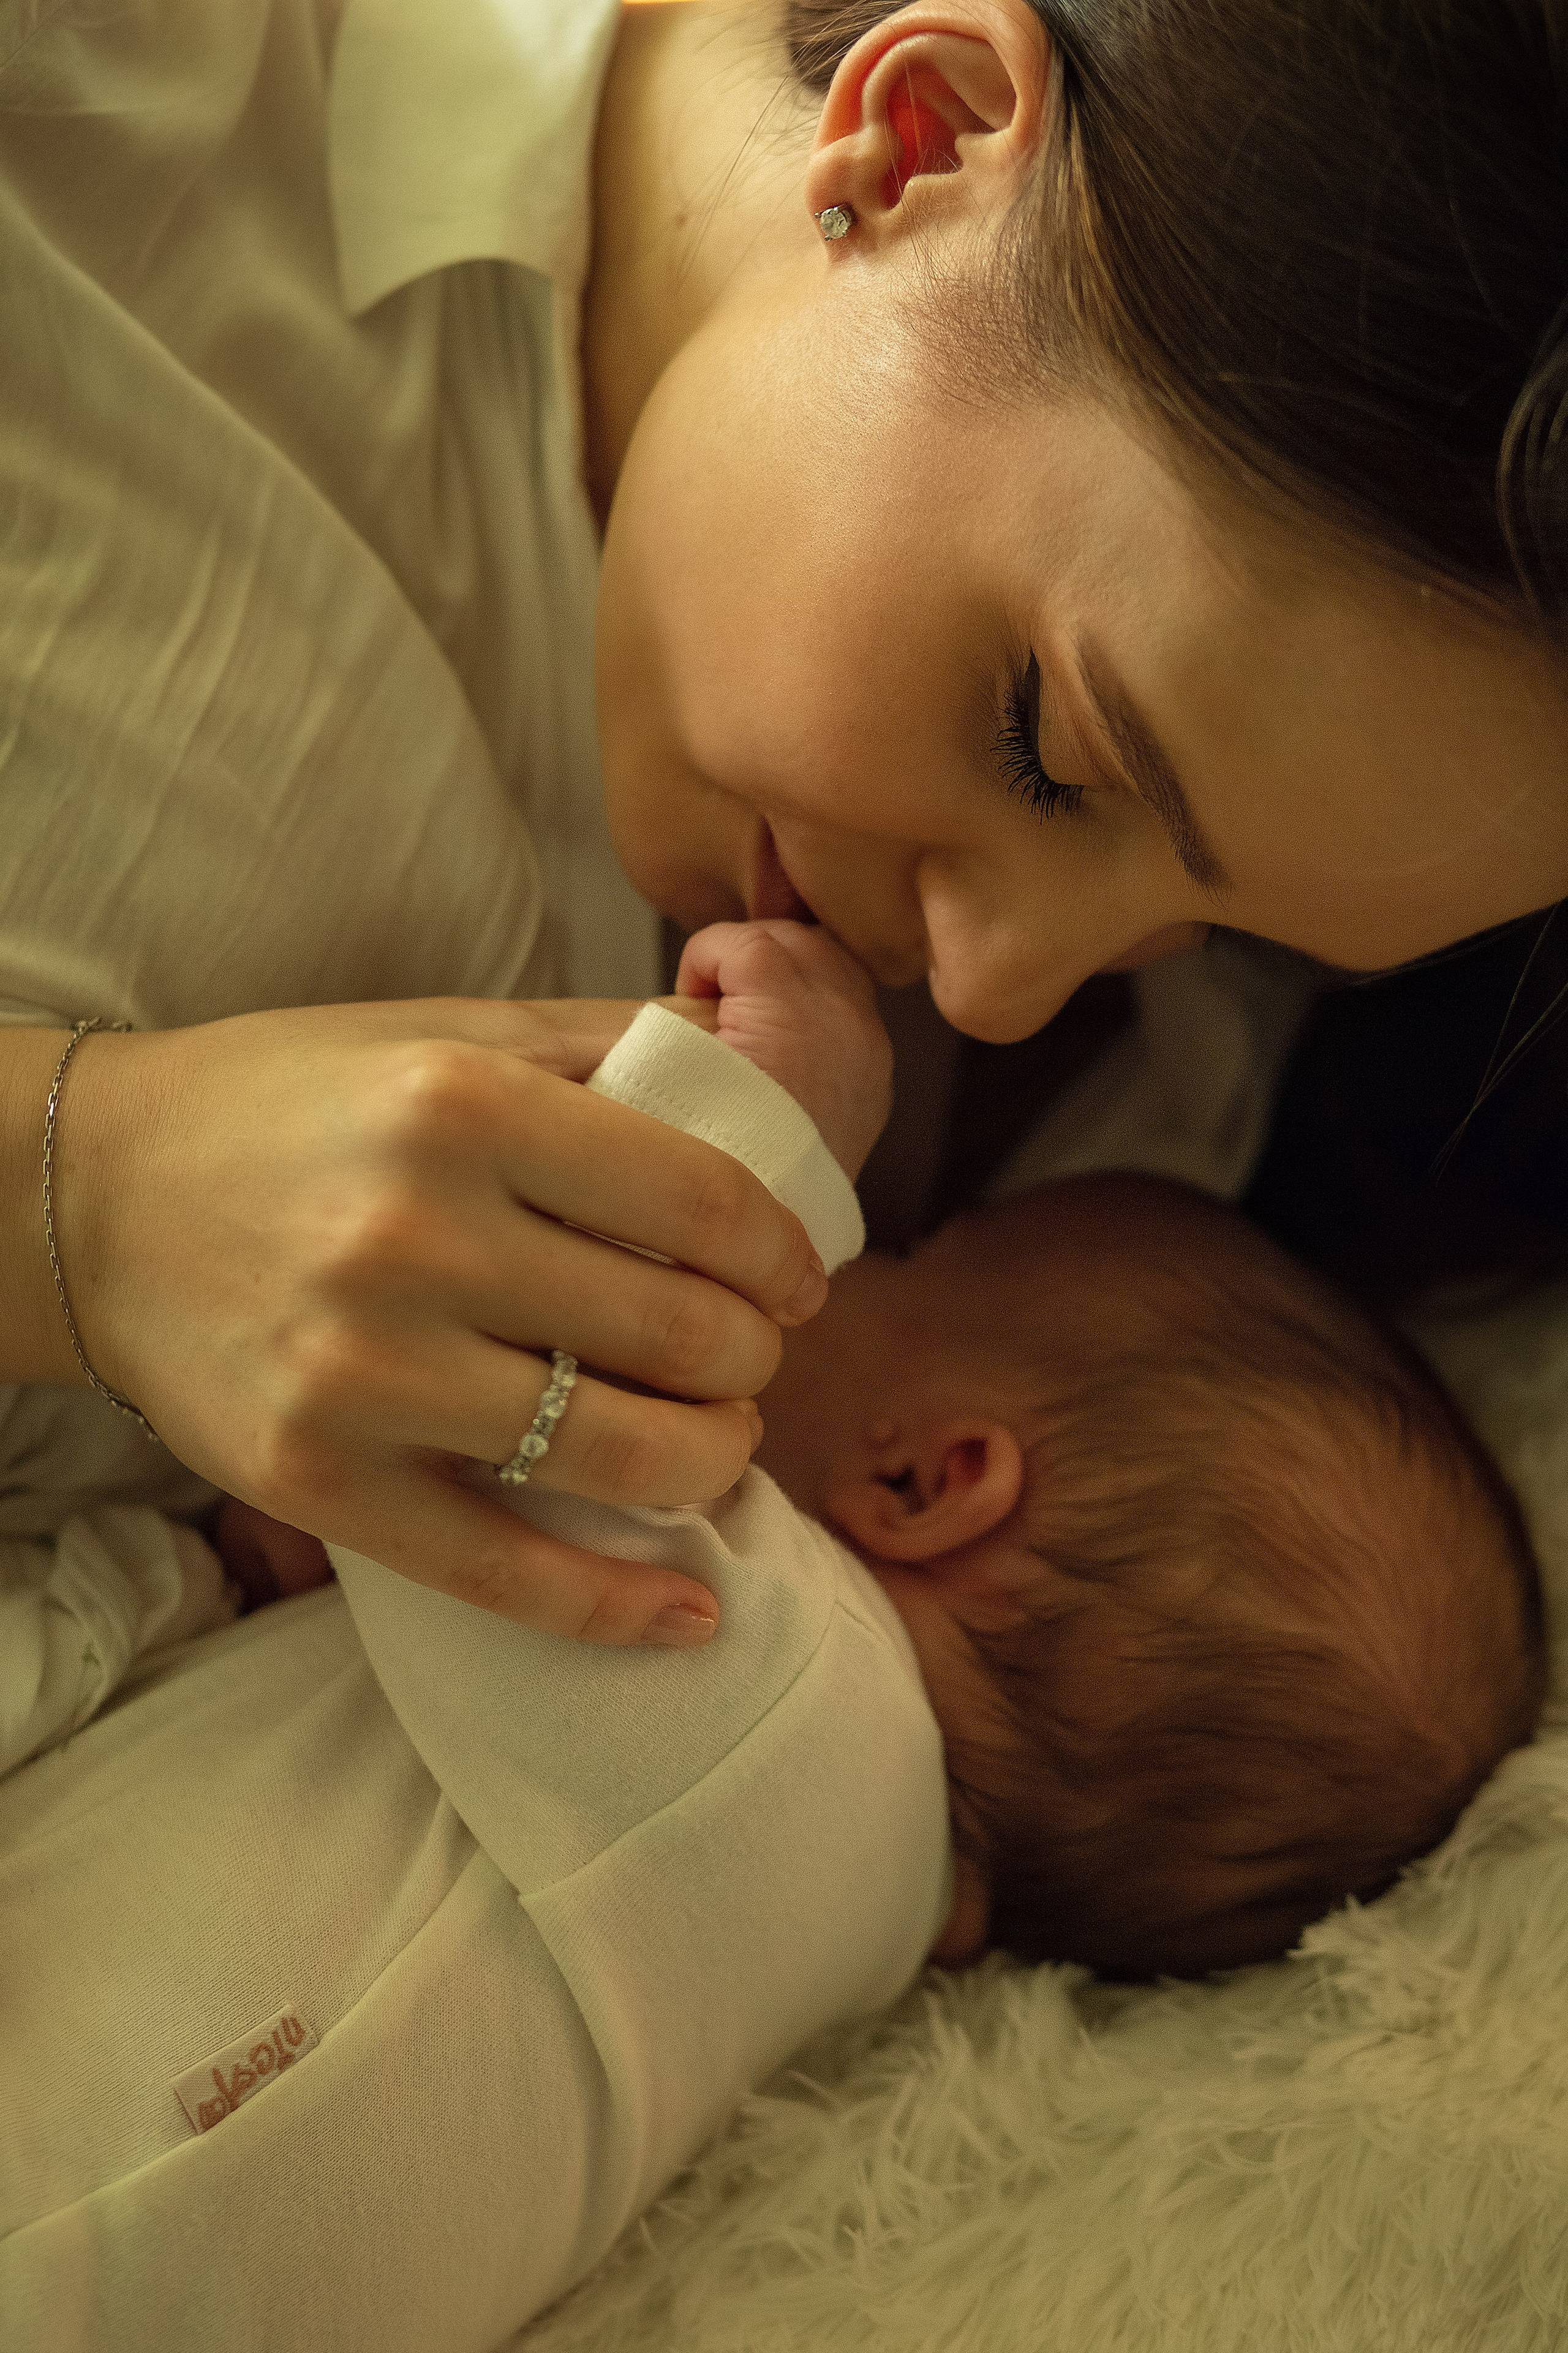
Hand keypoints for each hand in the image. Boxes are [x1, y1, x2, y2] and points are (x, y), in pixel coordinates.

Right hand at [52, 999, 827, 1643]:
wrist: (87, 1201)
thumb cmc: (288, 1104)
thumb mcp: (443, 1030)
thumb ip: (603, 1039)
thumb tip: (751, 1056)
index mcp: (461, 1106)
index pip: (702, 1200)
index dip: (783, 1253)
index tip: (795, 1276)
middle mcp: (415, 1238)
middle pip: (683, 1333)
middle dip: (753, 1354)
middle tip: (747, 1352)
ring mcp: (364, 1375)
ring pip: (625, 1455)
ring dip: (715, 1456)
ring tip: (716, 1434)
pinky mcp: (319, 1484)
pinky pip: (508, 1572)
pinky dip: (620, 1607)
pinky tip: (692, 1611)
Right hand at [675, 921, 892, 1177]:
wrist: (776, 1223)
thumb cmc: (714, 1152)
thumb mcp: (677, 1070)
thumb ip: (683, 1013)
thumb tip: (692, 992)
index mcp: (792, 1014)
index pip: (746, 940)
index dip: (705, 958)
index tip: (688, 991)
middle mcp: (845, 1021)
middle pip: (797, 939)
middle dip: (749, 953)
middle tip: (715, 993)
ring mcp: (870, 1046)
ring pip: (832, 963)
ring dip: (787, 972)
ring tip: (750, 1010)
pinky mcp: (877, 1072)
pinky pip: (851, 1006)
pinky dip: (816, 1005)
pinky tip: (783, 1040)